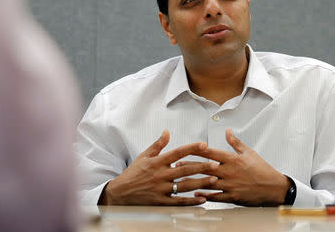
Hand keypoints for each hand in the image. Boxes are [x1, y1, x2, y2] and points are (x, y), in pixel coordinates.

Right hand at [99, 130, 218, 205]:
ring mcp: (161, 189)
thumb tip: (167, 131)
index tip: (204, 145)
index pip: (177, 153)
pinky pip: (179, 202)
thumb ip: (158, 145)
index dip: (191, 148)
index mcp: (157, 162)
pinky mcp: (161, 202)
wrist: (119, 193)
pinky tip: (202, 199)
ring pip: (184, 186)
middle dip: (201, 167)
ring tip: (214, 180)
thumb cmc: (133, 173)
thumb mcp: (144, 156)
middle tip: (215, 164)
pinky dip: (191, 201)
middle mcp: (160, 175)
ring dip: (200, 183)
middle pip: (184, 170)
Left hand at [180, 129, 289, 205]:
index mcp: (232, 159)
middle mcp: (229, 171)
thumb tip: (227, 131)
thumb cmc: (261, 169)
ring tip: (180, 181)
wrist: (272, 187)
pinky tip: (195, 195)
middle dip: (189, 166)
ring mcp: (229, 185)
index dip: (197, 150)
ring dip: (193, 182)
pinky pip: (215, 197)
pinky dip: (205, 196)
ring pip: (207, 183)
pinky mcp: (232, 197)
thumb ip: (235, 142)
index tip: (185, 148)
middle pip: (204, 168)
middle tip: (176, 166)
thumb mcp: (249, 152)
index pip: (211, 153)